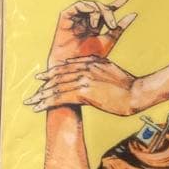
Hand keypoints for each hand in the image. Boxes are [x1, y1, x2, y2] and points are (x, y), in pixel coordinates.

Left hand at [25, 57, 139, 115]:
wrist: (137, 92)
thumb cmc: (129, 85)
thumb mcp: (112, 71)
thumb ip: (100, 69)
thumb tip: (93, 76)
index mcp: (91, 61)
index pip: (66, 67)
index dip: (53, 74)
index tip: (42, 79)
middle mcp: (84, 68)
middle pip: (59, 76)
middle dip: (44, 86)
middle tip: (32, 94)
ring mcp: (83, 79)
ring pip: (57, 87)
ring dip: (42, 96)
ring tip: (31, 103)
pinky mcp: (84, 92)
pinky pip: (61, 98)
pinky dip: (48, 103)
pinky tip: (39, 107)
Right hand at [46, 0, 136, 66]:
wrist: (75, 65)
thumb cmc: (91, 57)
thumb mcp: (109, 40)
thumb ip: (119, 28)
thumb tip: (134, 14)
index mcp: (95, 26)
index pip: (106, 11)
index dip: (117, 4)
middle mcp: (85, 21)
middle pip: (100, 7)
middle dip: (109, 13)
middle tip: (113, 25)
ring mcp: (76, 19)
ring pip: (91, 5)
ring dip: (99, 11)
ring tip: (100, 25)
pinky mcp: (66, 17)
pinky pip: (78, 5)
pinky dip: (87, 7)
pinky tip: (93, 12)